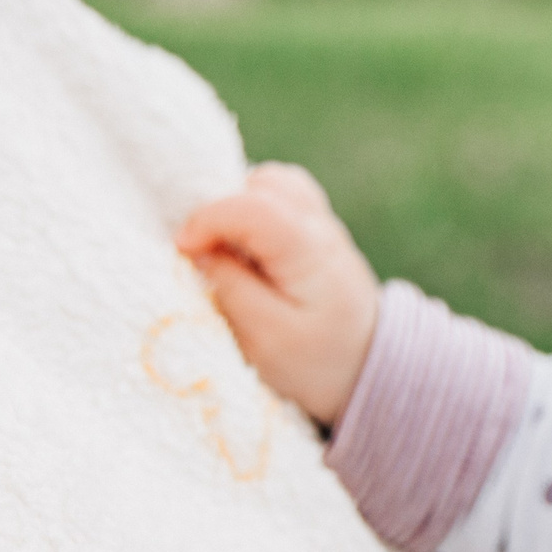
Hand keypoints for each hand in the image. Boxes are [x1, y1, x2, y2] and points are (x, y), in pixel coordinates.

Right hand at [176, 163, 379, 426]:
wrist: (368, 367)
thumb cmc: (316, 360)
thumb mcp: (266, 337)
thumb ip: (230, 288)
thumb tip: (197, 251)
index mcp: (311, 253)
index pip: (255, 208)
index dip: (207, 218)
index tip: (183, 250)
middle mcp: (322, 228)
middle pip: (266, 185)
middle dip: (222, 208)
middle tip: (204, 250)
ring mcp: (324, 225)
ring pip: (274, 185)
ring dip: (239, 206)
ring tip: (224, 247)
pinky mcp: (316, 232)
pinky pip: (281, 200)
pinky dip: (254, 212)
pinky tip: (244, 247)